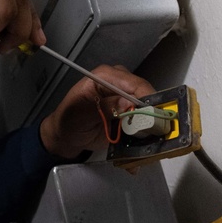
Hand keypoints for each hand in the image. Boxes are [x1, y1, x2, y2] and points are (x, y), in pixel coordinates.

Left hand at [39, 65, 154, 158]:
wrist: (67, 135)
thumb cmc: (69, 120)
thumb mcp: (80, 112)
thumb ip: (104, 106)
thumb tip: (128, 103)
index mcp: (106, 76)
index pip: (133, 83)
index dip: (146, 98)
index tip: (154, 116)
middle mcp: (120, 84)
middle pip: (146, 95)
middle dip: (151, 114)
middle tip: (153, 133)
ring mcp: (127, 99)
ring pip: (148, 109)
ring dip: (150, 126)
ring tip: (149, 142)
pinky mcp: (130, 113)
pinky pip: (144, 121)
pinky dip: (145, 134)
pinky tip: (142, 146)